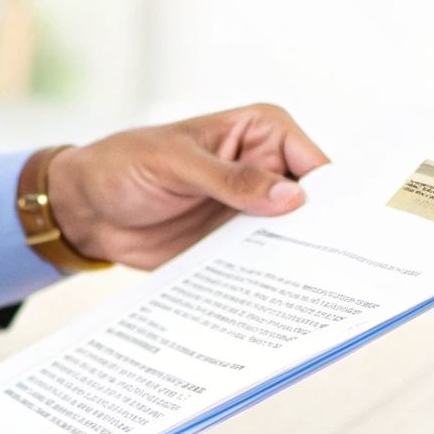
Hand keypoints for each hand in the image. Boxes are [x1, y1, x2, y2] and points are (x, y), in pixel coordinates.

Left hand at [48, 103, 329, 267]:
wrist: (85, 209)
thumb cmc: (125, 164)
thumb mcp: (176, 164)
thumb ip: (231, 179)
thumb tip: (292, 196)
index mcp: (262, 133)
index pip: (315, 164)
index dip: (334, 196)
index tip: (348, 230)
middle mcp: (265, 171)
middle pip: (312, 207)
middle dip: (323, 235)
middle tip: (341, 270)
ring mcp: (251, 212)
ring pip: (291, 240)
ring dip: (298, 262)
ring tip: (316, 292)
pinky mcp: (233, 246)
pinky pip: (261, 265)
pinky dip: (268, 280)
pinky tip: (276, 301)